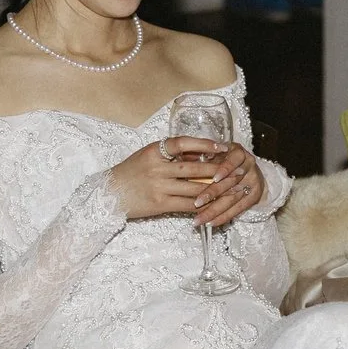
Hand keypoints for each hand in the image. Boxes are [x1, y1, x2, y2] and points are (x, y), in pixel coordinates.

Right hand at [105, 138, 255, 224]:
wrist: (109, 195)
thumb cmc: (130, 173)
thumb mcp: (148, 156)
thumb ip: (171, 154)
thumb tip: (201, 153)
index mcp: (154, 151)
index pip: (183, 143)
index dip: (205, 144)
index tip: (223, 146)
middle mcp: (157, 167)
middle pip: (195, 168)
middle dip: (219, 170)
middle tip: (238, 169)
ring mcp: (159, 186)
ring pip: (195, 188)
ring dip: (217, 189)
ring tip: (234, 188)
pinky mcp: (160, 204)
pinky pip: (187, 205)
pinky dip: (202, 205)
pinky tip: (215, 204)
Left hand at [195, 143, 265, 228]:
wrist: (245, 167)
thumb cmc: (222, 158)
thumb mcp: (213, 152)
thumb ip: (199, 154)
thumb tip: (181, 157)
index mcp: (238, 152)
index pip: (233, 161)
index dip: (225, 169)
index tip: (214, 178)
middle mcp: (248, 167)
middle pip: (231, 182)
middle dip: (213, 194)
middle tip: (196, 203)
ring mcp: (253, 182)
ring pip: (233, 199)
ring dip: (215, 211)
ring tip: (199, 219)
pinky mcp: (254, 196)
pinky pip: (238, 209)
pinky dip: (224, 217)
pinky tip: (211, 223)